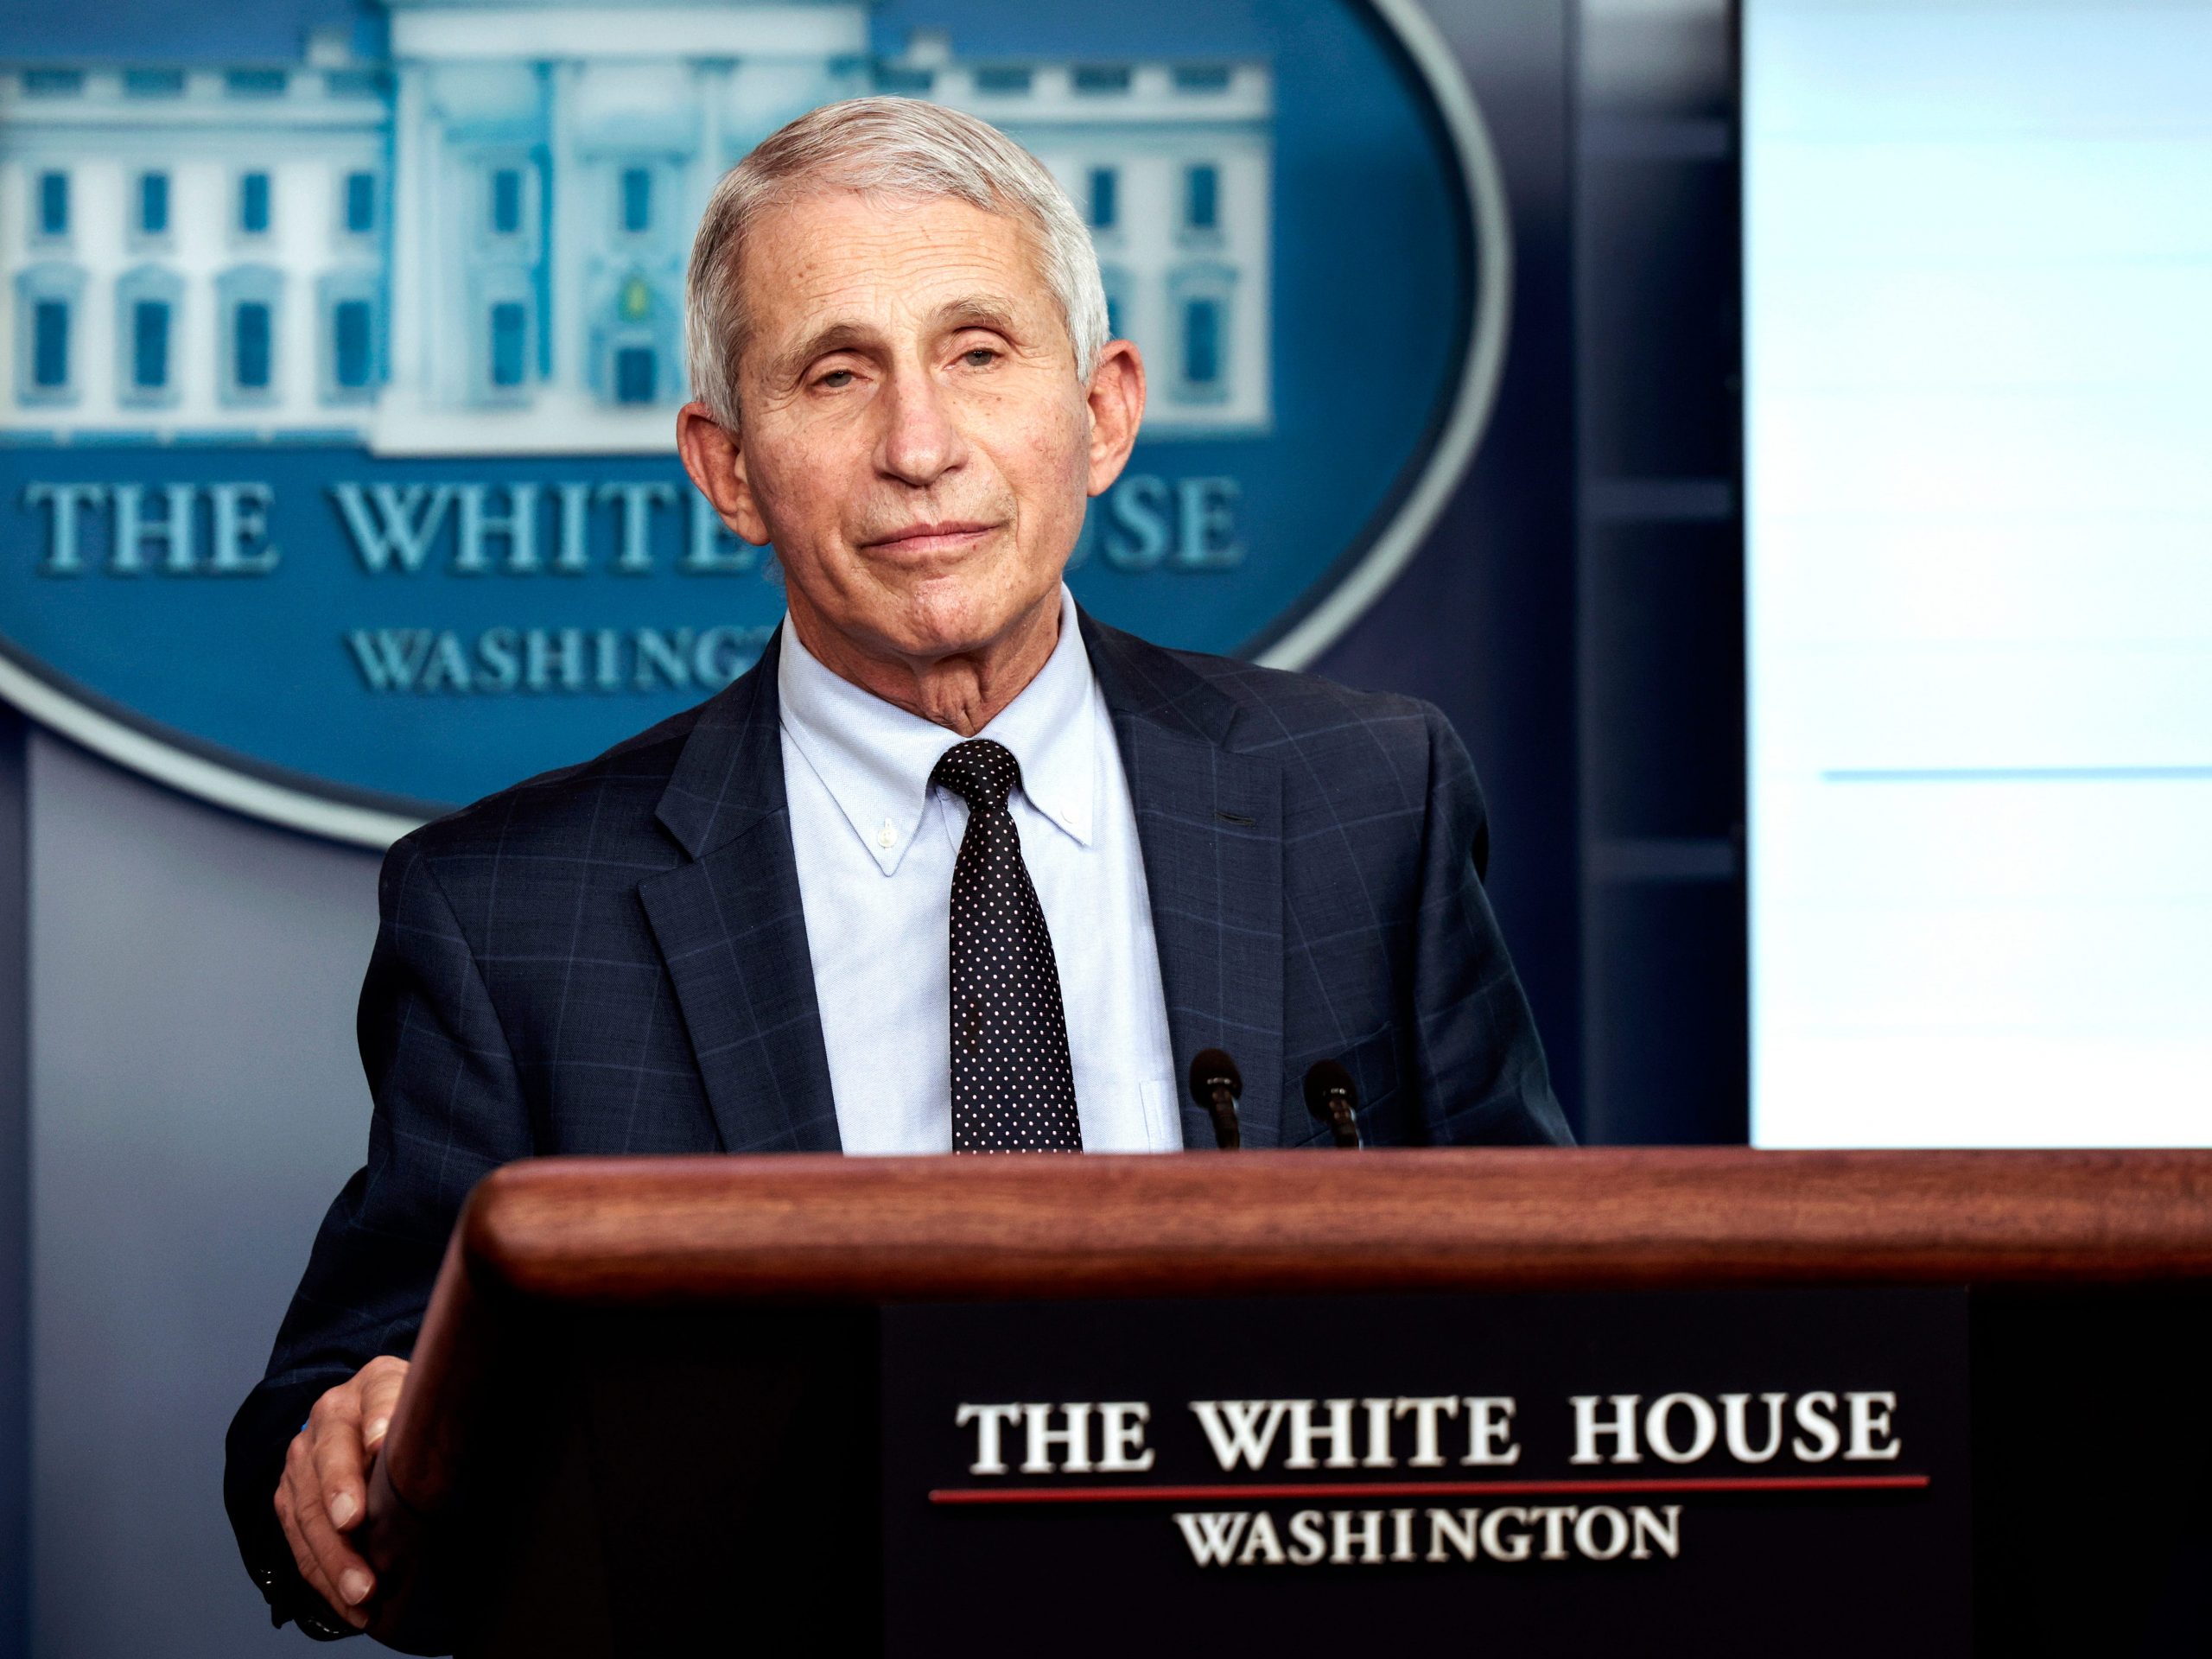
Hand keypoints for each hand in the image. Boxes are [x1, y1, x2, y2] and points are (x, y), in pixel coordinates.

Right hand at [273, 1355, 410, 1629]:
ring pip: (308, 1512)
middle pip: (330, 1464)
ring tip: (362, 1594)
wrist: (366, 1413)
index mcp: (373, 1384)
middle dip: (344, 1514)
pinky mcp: (289, 1493)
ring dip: (334, 1560)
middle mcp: (329, 1416)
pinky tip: (348, 1602)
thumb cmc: (414, 1416)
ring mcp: (303, 1456)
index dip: (380, 1419)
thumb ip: (437, 1418)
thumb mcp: (432, 1404)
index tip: (382, 1443)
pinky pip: (299, 1540)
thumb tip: (440, 1450)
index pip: (378, 1396)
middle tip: (368, 1554)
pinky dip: (323, 1575)